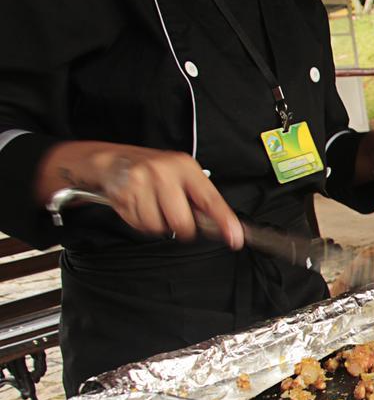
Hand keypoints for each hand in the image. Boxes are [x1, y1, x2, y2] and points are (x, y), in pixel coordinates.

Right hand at [36, 141, 242, 247]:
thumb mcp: (181, 175)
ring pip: (160, 227)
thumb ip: (201, 198)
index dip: (224, 221)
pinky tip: (139, 206)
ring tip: (152, 206)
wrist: (112, 161)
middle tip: (174, 215)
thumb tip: (224, 225)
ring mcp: (142, 183)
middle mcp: (165, 173)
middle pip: (183, 222)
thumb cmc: (153, 171)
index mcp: (185, 167)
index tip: (235, 237)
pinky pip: (141, 224)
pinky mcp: (124, 194)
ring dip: (158, 224)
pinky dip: (141, 222)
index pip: (210, 199)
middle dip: (181, 228)